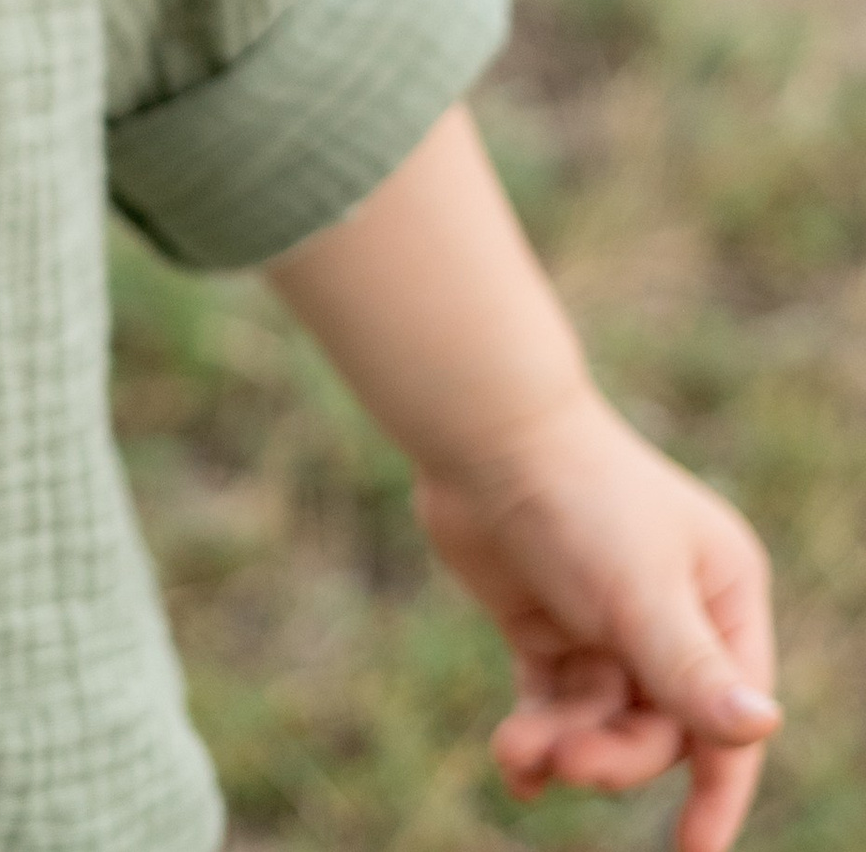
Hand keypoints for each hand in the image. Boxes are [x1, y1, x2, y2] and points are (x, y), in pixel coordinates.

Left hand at [416, 391, 777, 851]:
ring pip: (600, 723)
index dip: (718, 791)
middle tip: (563, 761)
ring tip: (518, 752)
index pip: (729, 717)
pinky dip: (536, 737)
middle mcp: (671, 614)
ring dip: (564, 746)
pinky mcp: (546, 624)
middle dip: (613, 755)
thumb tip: (760, 727)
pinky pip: (553, 705)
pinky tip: (514, 763)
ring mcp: (605, 622)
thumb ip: (692, 669)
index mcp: (721, 597)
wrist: (482, 432)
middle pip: (658, 729)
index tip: (693, 851)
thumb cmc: (579, 497)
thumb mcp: (641, 592)